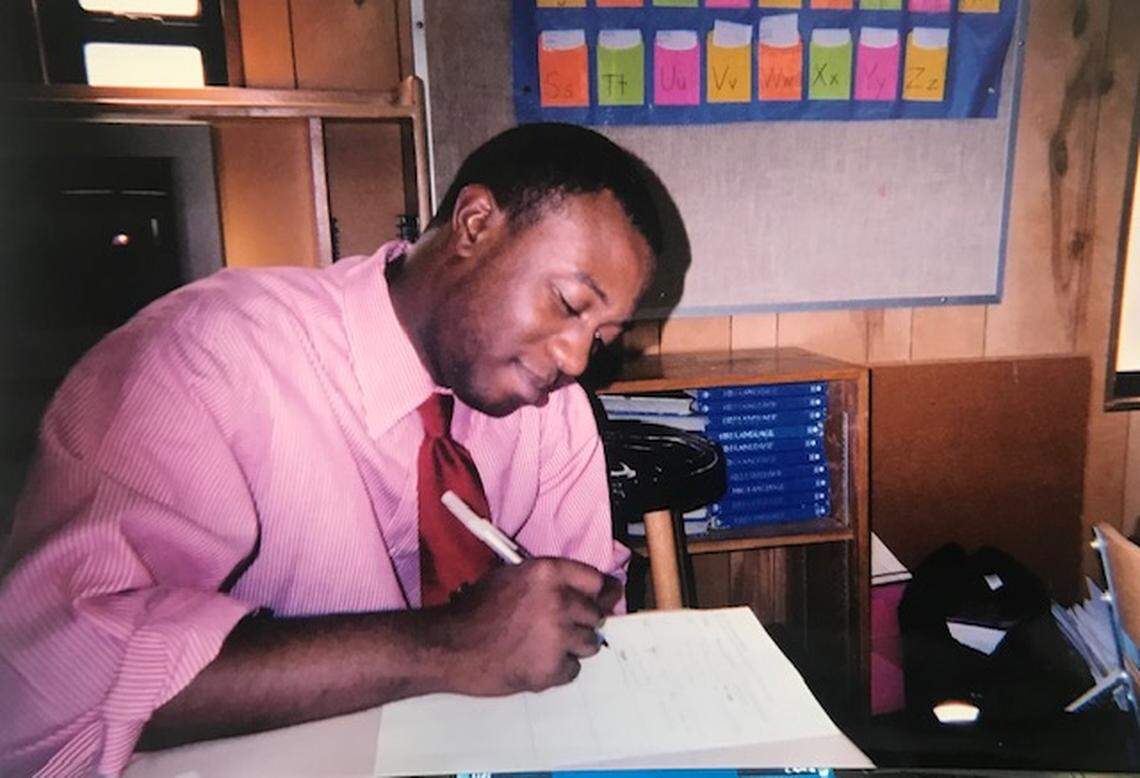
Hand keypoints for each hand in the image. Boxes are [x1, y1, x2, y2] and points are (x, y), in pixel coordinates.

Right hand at [438, 557, 620, 695]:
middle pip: (596, 615)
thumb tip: (577, 590)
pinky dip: (558, 670)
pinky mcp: (552, 668)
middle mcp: (559, 601)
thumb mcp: (510, 576)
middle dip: (582, 623)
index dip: (602, 592)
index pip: (598, 581)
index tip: (605, 598)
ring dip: (572, 647)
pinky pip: (573, 671)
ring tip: (543, 646)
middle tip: (559, 628)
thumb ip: (547, 581)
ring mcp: (558, 636)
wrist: (449, 646)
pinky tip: (534, 663)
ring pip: (590, 644)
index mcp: (548, 572)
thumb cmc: (474, 611)